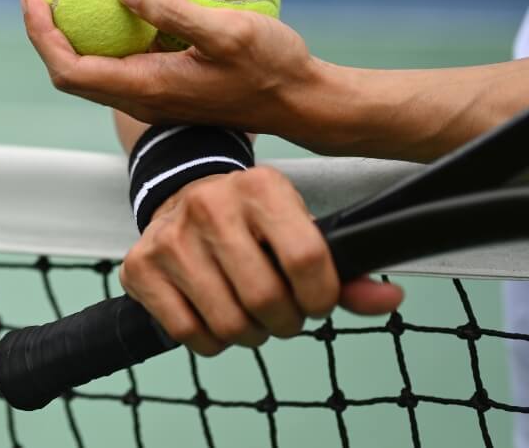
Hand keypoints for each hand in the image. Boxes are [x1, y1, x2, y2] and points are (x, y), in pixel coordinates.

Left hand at [22, 0, 329, 144]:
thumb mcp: (228, 32)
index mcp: (146, 89)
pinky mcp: (171, 83)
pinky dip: (133, 16)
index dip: (40, 35)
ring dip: (96, 15)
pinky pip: (135, 49)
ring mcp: (156, 93)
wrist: (306, 102)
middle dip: (51, 27)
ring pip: (105, 56)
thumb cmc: (273, 69)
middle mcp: (142, 97)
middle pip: (73, 66)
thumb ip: (172, 12)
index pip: (68, 69)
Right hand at [120, 167, 403, 354]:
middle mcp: (210, 204)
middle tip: (281, 314)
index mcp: (261, 187)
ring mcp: (170, 235)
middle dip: (284, 323)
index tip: (316, 302)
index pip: (306, 258)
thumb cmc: (252, 222)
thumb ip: (344, 271)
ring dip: (248, 334)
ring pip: (228, 323)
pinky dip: (210, 341)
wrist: (182, 194)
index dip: (320, 297)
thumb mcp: (299, 229)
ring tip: (248, 315)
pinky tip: (213, 316)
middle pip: (265, 298)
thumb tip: (388, 300)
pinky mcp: (140, 265)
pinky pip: (187, 332)